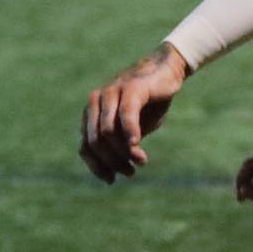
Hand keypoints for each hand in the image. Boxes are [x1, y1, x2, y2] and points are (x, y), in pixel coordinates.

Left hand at [81, 44, 189, 183]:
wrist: (166, 71)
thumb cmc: (149, 102)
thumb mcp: (133, 128)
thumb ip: (122, 144)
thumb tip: (117, 168)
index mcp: (92, 113)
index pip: (85, 147)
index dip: (97, 167)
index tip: (112, 180)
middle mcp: (96, 101)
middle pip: (96, 142)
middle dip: (112, 162)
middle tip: (130, 171)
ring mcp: (111, 93)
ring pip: (107, 132)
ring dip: (123, 152)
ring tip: (140, 161)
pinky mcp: (130, 88)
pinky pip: (125, 116)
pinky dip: (130, 133)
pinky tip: (137, 146)